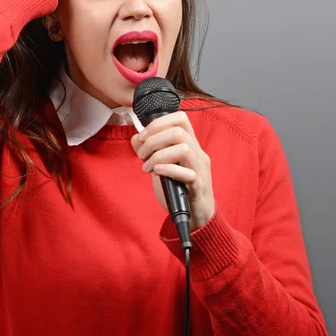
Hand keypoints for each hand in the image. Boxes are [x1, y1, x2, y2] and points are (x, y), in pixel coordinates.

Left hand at [131, 111, 215, 231]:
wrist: (195, 217)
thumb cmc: (178, 189)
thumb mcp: (161, 166)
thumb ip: (149, 151)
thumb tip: (135, 138)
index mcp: (190, 144)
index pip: (181, 118)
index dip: (159, 122)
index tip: (143, 135)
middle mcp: (198, 153)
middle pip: (178, 132)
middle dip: (153, 140)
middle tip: (142, 154)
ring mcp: (200, 169)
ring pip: (183, 148)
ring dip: (158, 156)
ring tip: (147, 168)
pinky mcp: (199, 187)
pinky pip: (188, 173)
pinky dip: (169, 169)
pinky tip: (156, 172)